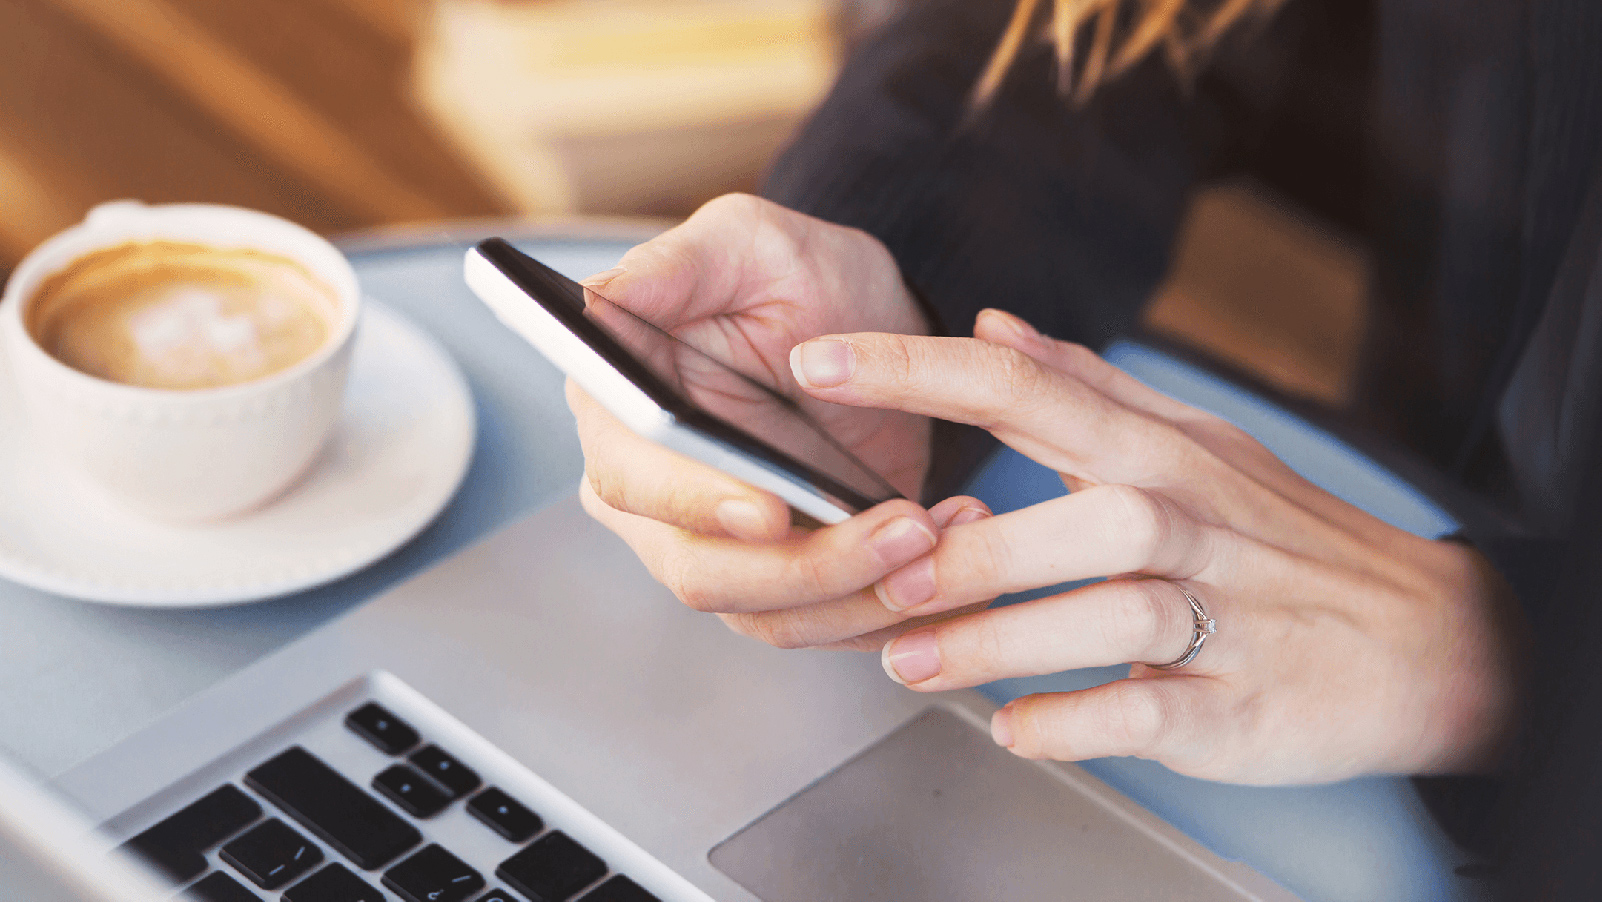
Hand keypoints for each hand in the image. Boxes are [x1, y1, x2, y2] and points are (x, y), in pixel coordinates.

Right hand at [573, 194, 973, 649]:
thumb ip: (671, 267)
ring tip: (942, 535)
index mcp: (618, 413)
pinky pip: (826, 625)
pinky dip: (890, 606)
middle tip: (904, 528)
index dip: (695, 503)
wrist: (873, 325)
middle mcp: (653, 494)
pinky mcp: (784, 580)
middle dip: (809, 565)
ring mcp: (716, 547)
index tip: (769, 509)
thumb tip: (594, 304)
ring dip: (863, 592)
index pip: (632, 482)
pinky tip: (952, 556)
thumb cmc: (799, 272)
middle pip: (704, 572)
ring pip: (771, 613)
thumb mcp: (744, 242)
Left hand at [788, 309, 1525, 782]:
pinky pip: (1148, 713)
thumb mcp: (1191, 442)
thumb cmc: (1282, 536)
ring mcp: (1224, 617)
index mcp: (1160, 451)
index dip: (917, 372)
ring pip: (1112, 615)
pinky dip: (1072, 724)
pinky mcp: (1239, 704)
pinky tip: (1013, 728)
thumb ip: (1082, 387)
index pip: (1029, 387)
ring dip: (1001, 642)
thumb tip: (989, 327)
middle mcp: (1192, 522)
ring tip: (913, 663)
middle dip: (971, 549)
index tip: (817, 362)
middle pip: (1083, 514)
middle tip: (880, 574)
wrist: (1425, 639)